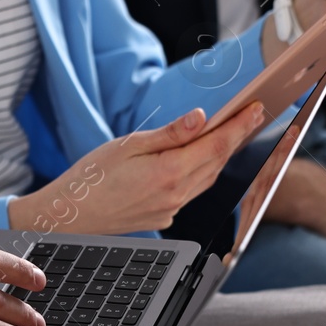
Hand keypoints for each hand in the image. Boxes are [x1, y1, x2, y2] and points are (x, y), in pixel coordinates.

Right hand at [7, 103, 268, 235]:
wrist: (69, 216)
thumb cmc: (90, 178)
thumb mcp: (127, 145)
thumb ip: (169, 134)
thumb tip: (200, 119)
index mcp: (167, 173)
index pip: (215, 146)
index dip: (239, 127)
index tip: (256, 110)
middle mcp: (175, 195)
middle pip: (216, 163)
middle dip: (236, 138)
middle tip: (252, 115)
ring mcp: (171, 209)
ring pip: (207, 178)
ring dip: (221, 155)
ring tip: (232, 133)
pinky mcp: (164, 216)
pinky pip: (192, 191)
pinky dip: (202, 172)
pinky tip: (199, 159)